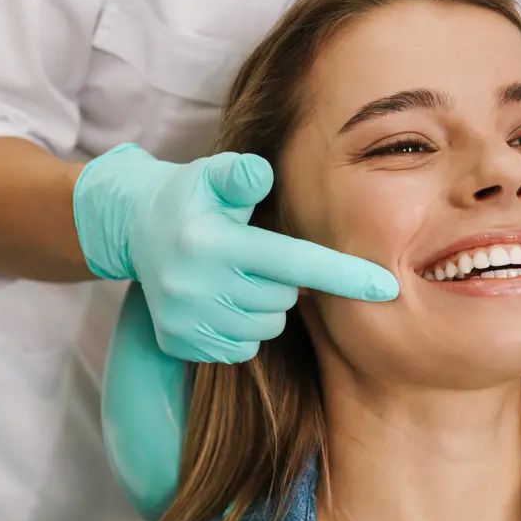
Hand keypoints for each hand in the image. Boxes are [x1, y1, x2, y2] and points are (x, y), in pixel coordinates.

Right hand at [73, 143, 398, 362]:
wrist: (132, 229)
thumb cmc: (192, 197)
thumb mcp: (211, 175)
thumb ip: (241, 174)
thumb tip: (262, 172)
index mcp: (211, 243)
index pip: (293, 263)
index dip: (344, 276)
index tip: (387, 288)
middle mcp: (195, 286)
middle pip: (283, 298)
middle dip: (283, 280)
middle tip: (254, 255)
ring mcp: (186, 320)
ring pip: (267, 327)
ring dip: (264, 305)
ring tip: (235, 276)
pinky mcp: (180, 344)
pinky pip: (242, 348)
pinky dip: (242, 327)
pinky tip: (220, 300)